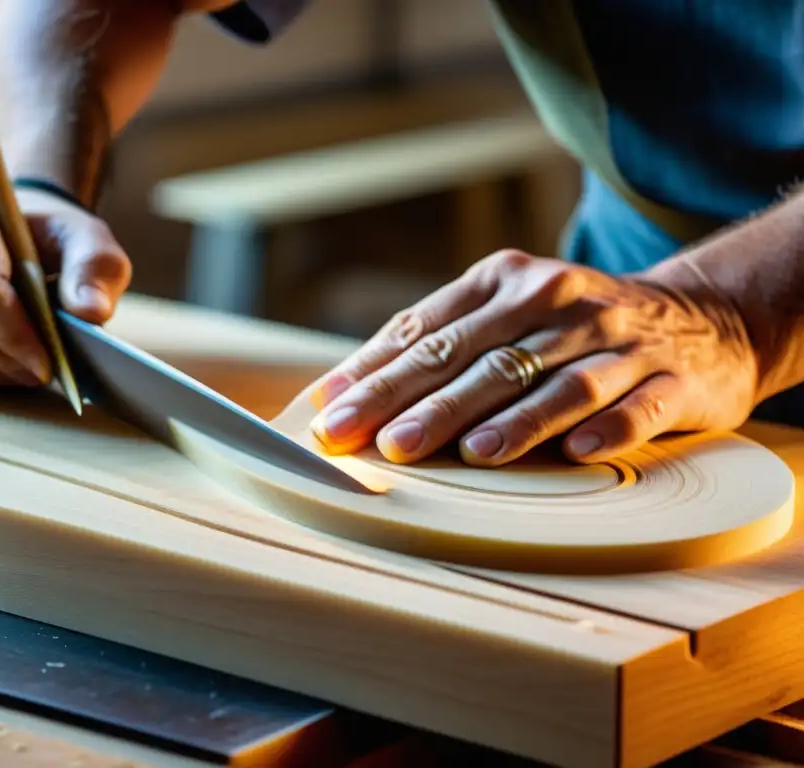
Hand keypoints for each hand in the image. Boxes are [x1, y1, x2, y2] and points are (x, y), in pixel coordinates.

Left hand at [308, 249, 757, 464]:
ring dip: (516, 419)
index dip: (376, 374)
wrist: (700, 317)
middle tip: (383, 443)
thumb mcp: (503, 317)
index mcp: (505, 283)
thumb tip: (343, 392)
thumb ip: (433, 346)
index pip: (429, 330)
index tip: (332, 416)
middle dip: (427, 402)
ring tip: (472, 452)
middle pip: (482, 357)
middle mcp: (558, 302)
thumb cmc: (570, 327)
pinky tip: (579, 454)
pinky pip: (638, 405)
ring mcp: (617, 340)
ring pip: (559, 381)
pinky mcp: (669, 378)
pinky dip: (609, 428)